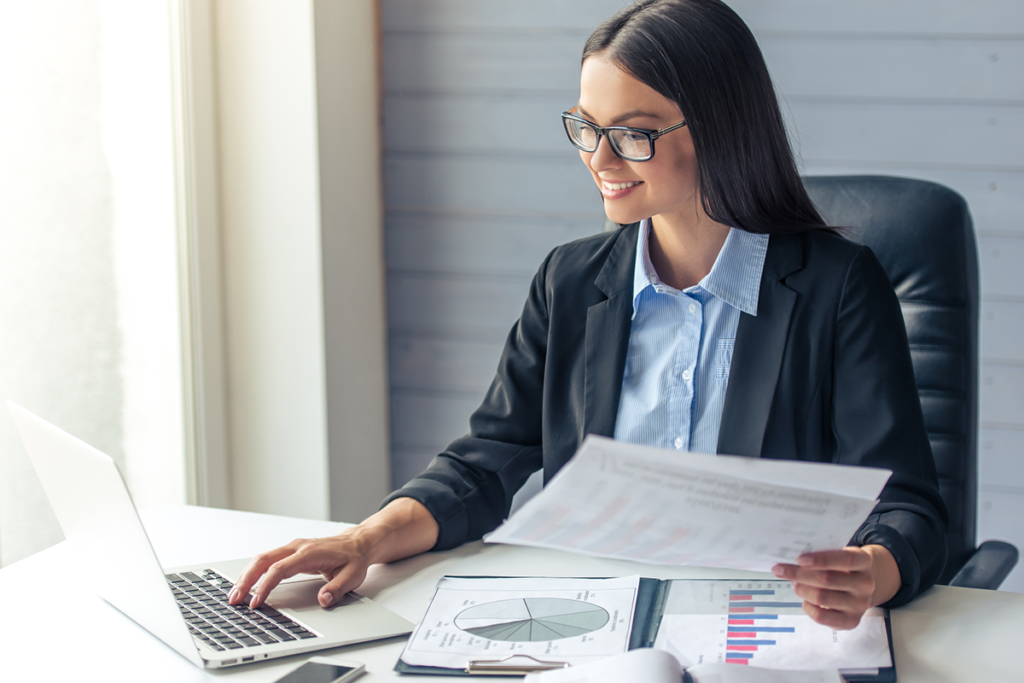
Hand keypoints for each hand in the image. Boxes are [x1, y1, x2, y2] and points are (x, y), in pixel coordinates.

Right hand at [227, 497, 438, 609]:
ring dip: (246, 575)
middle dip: (246, 579)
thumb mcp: (352, 576)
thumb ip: (337, 589)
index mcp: (310, 553)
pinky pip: (267, 560)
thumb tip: (323, 600)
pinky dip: (254, 571)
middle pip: (263, 560)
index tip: (256, 601)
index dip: (265, 585)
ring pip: (262, 558)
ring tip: (234, 595)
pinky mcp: (291, 552)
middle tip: (234, 599)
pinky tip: (247, 584)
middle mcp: (297, 547)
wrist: (358, 543)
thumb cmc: (354, 558)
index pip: (280, 569)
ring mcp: (292, 548)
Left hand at [771, 544, 899, 629]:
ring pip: (822, 598)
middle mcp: (866, 584)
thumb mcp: (838, 554)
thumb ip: (822, 554)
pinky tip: (805, 599)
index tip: (800, 559)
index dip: (821, 559)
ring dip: (801, 589)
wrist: (860, 588)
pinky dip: (808, 606)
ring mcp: (860, 605)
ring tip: (794, 583)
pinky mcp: (851, 621)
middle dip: (799, 574)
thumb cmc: (842, 567)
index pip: (845, 559)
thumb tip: (791, 558)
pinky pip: (822, 617)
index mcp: (864, 562)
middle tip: (780, 570)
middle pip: (828, 579)